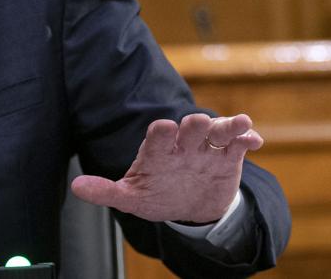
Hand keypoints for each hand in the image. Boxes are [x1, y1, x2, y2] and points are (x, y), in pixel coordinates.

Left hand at [71, 113, 262, 222]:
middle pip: (189, 128)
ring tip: (239, 123)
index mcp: (157, 151)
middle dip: (194, 125)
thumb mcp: (131, 198)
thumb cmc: (155, 195)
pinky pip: (238, 144)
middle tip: (199, 123)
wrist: (188, 206)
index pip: (158, 136)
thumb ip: (106, 191)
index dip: (161, 132)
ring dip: (226, 125)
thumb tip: (76, 187)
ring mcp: (205, 149)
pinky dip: (246, 139)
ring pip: (217, 131)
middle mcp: (182, 145)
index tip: (165, 129)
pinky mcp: (228, 157)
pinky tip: (254, 141)